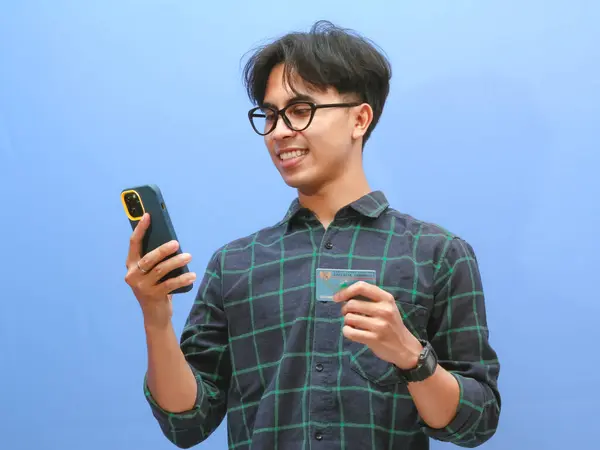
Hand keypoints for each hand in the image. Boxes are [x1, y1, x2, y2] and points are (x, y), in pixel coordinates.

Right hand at [124, 213, 195, 328]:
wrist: (155, 315)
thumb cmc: (156, 287)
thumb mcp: (153, 272)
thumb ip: (156, 259)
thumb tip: (172, 241)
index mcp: (131, 265)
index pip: (134, 243)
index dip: (140, 229)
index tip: (148, 215)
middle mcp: (132, 275)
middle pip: (149, 258)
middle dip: (163, 249)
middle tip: (177, 243)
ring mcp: (141, 287)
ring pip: (160, 270)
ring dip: (176, 262)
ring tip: (189, 256)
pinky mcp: (152, 296)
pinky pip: (170, 285)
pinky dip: (182, 279)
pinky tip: (192, 275)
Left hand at [333, 281, 422, 369]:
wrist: (404, 347)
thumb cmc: (391, 325)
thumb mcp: (387, 307)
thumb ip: (370, 299)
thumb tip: (344, 294)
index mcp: (386, 298)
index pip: (362, 287)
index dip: (346, 291)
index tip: (337, 297)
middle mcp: (384, 310)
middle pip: (352, 304)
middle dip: (345, 309)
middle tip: (348, 314)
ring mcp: (379, 325)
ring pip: (349, 318)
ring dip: (347, 321)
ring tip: (354, 324)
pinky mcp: (374, 338)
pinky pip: (350, 332)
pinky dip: (347, 331)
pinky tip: (352, 332)